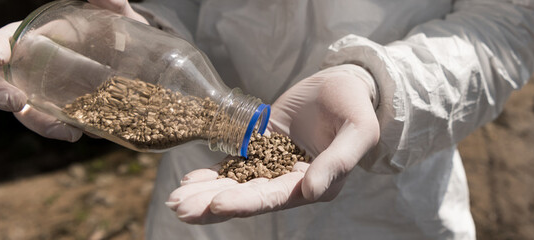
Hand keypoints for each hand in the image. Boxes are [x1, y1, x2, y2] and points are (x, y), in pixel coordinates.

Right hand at [0, 0, 145, 141]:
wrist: (140, 59)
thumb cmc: (117, 31)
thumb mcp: (117, 16)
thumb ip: (111, 3)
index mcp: (35, 36)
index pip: (3, 40)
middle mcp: (32, 66)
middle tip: (14, 102)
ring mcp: (45, 92)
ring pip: (28, 111)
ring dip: (39, 123)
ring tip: (63, 130)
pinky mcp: (64, 112)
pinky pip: (55, 124)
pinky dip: (63, 130)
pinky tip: (79, 133)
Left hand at [166, 64, 379, 223]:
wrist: (344, 86)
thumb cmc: (356, 108)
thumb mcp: (358, 131)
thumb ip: (338, 161)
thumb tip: (311, 192)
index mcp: (315, 184)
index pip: (275, 198)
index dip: (246, 202)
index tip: (218, 204)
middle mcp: (291, 182)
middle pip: (248, 197)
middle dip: (213, 204)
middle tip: (180, 208)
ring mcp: (273, 166)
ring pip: (235, 184)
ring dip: (205, 194)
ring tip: (175, 201)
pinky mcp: (261, 148)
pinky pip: (233, 165)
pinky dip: (211, 174)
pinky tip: (188, 181)